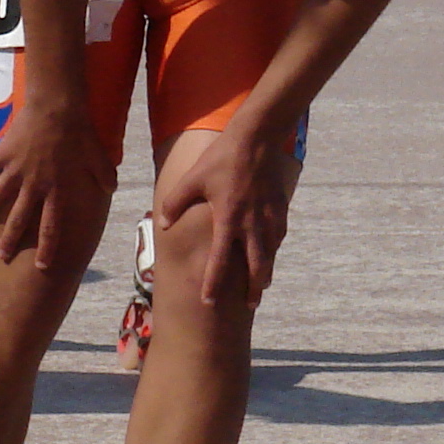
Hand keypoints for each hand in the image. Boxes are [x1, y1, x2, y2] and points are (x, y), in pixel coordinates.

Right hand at [0, 102, 112, 271]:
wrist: (57, 108)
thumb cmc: (81, 134)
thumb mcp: (100, 159)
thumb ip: (105, 177)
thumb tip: (111, 189)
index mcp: (57, 191)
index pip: (52, 227)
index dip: (47, 248)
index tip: (42, 266)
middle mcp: (34, 186)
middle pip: (19, 220)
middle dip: (10, 240)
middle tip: (2, 255)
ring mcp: (16, 171)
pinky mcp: (4, 154)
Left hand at [159, 122, 292, 301]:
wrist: (256, 138)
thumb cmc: (221, 158)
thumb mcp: (192, 179)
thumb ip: (175, 203)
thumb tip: (163, 224)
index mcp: (228, 219)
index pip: (219, 260)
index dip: (213, 283)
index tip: (208, 303)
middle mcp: (251, 224)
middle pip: (256, 266)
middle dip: (252, 289)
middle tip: (249, 304)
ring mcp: (269, 218)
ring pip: (270, 254)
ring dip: (265, 272)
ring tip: (260, 286)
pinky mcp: (281, 209)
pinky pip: (278, 237)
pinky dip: (273, 249)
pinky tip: (269, 253)